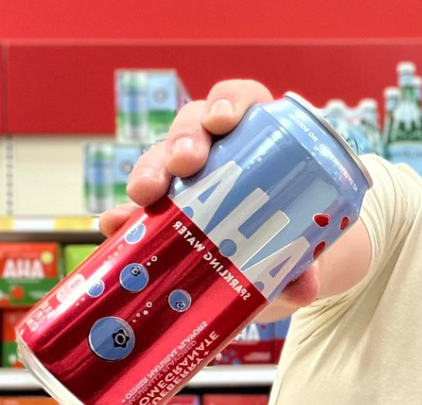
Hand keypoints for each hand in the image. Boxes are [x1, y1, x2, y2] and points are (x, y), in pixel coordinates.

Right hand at [95, 79, 319, 311]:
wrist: (277, 272)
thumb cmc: (297, 239)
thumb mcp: (304, 250)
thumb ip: (307, 264)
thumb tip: (303, 287)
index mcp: (259, 138)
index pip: (242, 100)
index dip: (229, 102)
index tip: (224, 122)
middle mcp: (218, 150)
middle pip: (194, 125)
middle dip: (184, 140)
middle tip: (183, 166)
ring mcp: (185, 179)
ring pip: (160, 158)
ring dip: (149, 170)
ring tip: (145, 197)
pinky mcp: (161, 213)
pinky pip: (136, 208)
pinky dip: (124, 216)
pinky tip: (115, 225)